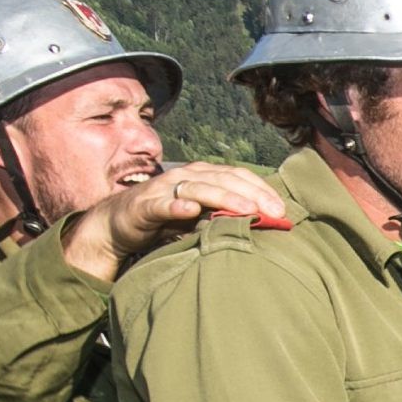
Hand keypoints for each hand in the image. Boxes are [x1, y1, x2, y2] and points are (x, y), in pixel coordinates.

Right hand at [62, 163, 290, 279]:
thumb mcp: (202, 217)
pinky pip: (163, 205)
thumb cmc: (167, 219)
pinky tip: (191, 212)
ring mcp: (164, 189)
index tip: (282, 209)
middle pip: (223, 179)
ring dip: (223, 198)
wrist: (119, 224)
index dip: (261, 189)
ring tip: (246, 209)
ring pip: (198, 188)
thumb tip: (265, 225)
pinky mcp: (144, 206)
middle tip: (273, 211)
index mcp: (203, 176)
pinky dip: (177, 207)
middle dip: (251, 193)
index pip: (238, 176)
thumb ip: (227, 216)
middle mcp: (185, 176)